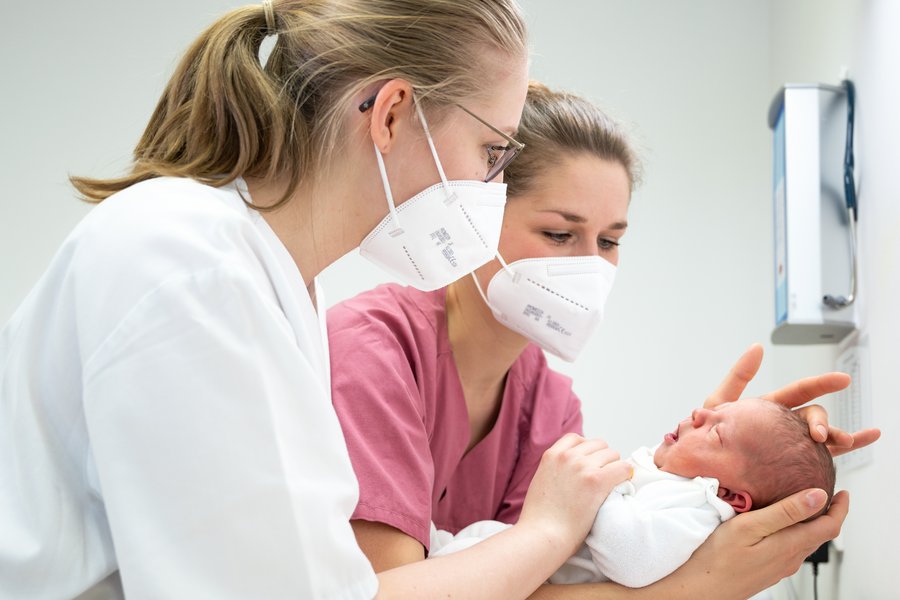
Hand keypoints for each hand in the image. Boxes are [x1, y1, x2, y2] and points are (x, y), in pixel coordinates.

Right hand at [518, 434, 631, 555]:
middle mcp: (568, 456)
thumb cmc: (541, 518)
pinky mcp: (597, 480)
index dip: (587, 451)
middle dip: (603, 459)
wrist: (543, 535)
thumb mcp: (541, 482)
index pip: (577, 439)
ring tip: (611, 485)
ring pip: (612, 454)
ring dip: (614, 468)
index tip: (591, 464)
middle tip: (604, 478)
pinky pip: (623, 468)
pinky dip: (626, 475)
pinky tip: (622, 486)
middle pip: (598, 445)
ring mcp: (582, 466)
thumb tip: (571, 472)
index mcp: (552, 455)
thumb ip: (556, 470)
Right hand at [659, 488, 847, 598]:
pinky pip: (790, 549)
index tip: (843, 493)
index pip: (830, 527)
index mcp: (790, 545)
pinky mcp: (767, 570)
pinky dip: (795, 533)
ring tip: (804, 504)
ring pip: (804, 543)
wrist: (701, 589)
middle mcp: (789, 559)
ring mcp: (779, 567)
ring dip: (811, 524)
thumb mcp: (751, 526)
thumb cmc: (718, 558)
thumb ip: (786, 512)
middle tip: (825, 494)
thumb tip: (819, 496)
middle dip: (827, 514)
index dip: (840, 508)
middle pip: (819, 535)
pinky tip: (780, 526)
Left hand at [704, 343, 880, 456]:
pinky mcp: (787, 466)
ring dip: (838, 437)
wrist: (696, 465)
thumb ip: (738, 376)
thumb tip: (757, 347)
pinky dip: (839, 454)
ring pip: (820, 439)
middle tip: (819, 434)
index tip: (842, 380)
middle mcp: (781, 425)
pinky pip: (817, 461)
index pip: (799, 392)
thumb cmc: (704, 434)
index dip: (820, 384)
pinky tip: (857, 448)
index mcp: (768, 408)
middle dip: (822, 421)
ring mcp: (786, 445)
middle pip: (811, 417)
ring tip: (846, 441)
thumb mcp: (719, 401)